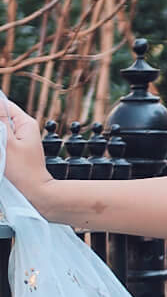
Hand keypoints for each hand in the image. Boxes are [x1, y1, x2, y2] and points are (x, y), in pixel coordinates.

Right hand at [0, 97, 57, 213]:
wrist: (34, 192)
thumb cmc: (22, 171)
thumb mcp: (7, 143)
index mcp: (25, 122)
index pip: (3, 104)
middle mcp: (23, 128)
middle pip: (1, 117)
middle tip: (1, 145)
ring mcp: (19, 139)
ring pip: (1, 130)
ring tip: (2, 151)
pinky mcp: (15, 150)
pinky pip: (3, 141)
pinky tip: (1, 153)